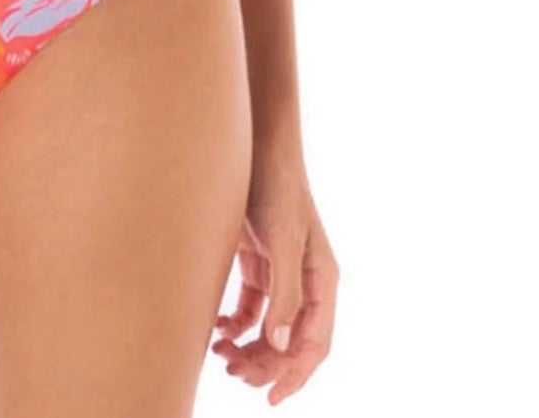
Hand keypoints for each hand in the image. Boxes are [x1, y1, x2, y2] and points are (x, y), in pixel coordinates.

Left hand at [211, 141, 337, 403]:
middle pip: (290, 340)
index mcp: (322, 281)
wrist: (254, 145)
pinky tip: (216, 327)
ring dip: (249, 346)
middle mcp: (304, 279)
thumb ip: (284, 293)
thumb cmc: (275, 188)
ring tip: (221, 354)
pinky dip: (235, 321)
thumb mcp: (282, 241)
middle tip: (234, 371)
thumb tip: (281, 345)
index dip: (295, 374)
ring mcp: (280, 270)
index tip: (270, 397)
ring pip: (269, 326)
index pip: (314, 344)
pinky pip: (250, 305)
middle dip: (265, 363)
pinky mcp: (258, 259)